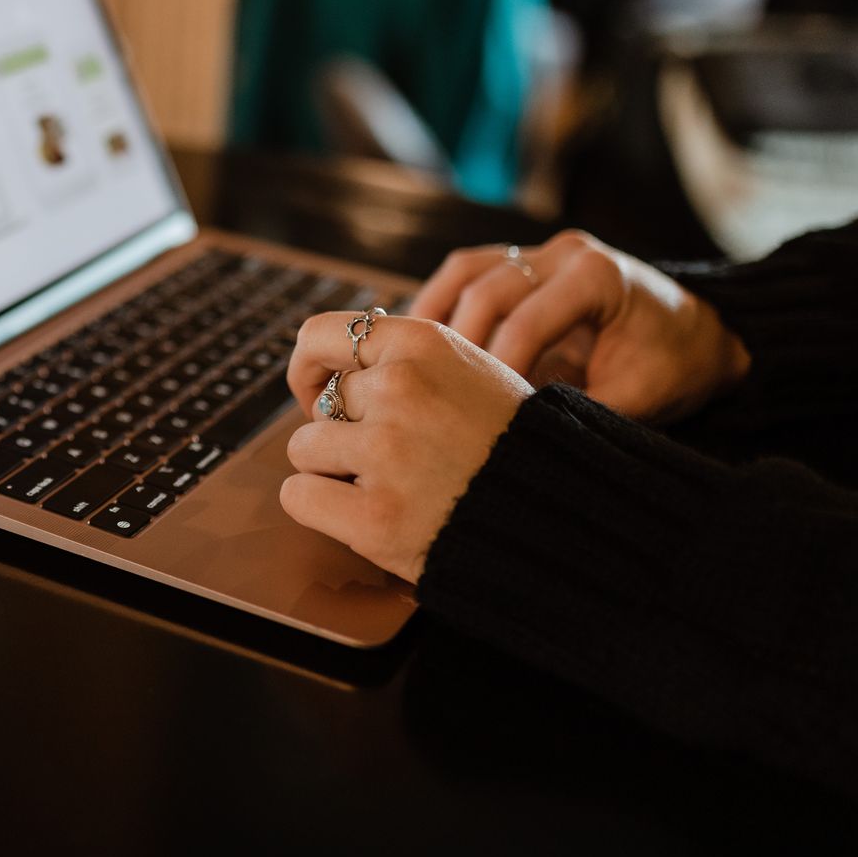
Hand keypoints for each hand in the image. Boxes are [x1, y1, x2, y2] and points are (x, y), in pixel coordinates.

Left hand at [279, 313, 530, 582]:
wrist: (559, 521)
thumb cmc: (509, 447)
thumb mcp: (469, 371)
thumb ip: (405, 361)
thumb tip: (327, 366)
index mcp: (423, 345)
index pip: (318, 336)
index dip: (310, 368)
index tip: (320, 393)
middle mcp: (401, 389)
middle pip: (320, 404)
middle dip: (344, 432)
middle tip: (396, 457)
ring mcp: (387, 453)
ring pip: (304, 450)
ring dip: (331, 471)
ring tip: (390, 484)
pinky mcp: (374, 517)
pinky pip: (298, 497)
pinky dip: (319, 509)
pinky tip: (365, 515)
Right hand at [408, 231, 750, 422]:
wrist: (699, 333)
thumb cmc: (674, 366)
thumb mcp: (639, 398)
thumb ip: (579, 409)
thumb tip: (513, 430)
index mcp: (598, 276)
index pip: (526, 320)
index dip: (499, 367)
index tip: (484, 410)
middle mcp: (564, 252)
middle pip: (486, 289)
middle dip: (461, 346)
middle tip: (438, 393)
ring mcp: (541, 251)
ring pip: (465, 271)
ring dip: (434, 317)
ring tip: (409, 362)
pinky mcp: (523, 260)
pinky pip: (466, 273)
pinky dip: (439, 305)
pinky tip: (420, 344)